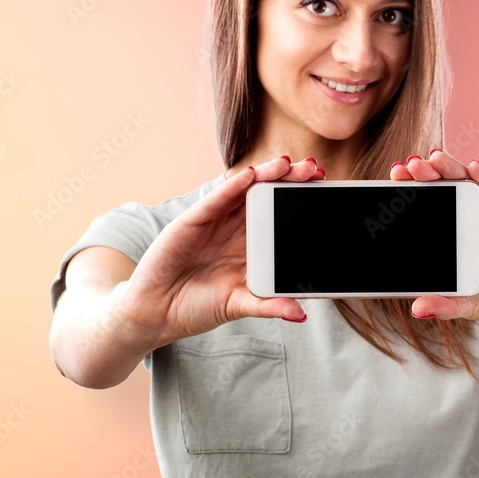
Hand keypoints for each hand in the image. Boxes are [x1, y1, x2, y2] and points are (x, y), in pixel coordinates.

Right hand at [118, 156, 322, 348]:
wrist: (155, 313)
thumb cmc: (195, 308)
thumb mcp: (238, 306)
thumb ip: (268, 306)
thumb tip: (301, 313)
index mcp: (249, 248)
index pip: (278, 218)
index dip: (298, 203)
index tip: (323, 191)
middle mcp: (233, 230)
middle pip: (266, 198)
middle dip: (289, 182)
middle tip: (315, 169)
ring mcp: (214, 223)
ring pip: (245, 192)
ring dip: (267, 175)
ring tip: (288, 164)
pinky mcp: (192, 221)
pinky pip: (216, 200)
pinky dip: (234, 186)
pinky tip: (251, 175)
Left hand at [390, 150, 478, 344]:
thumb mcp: (474, 307)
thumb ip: (448, 305)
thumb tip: (417, 309)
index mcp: (463, 241)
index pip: (438, 209)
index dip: (418, 193)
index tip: (396, 179)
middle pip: (452, 192)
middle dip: (430, 177)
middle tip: (408, 165)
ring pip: (475, 189)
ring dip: (454, 171)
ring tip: (434, 158)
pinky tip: (474, 170)